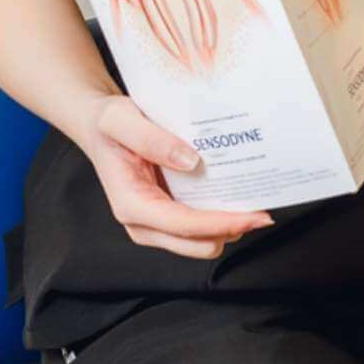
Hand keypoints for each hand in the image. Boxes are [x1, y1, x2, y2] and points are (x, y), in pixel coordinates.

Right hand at [77, 95, 271, 257]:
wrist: (100, 126)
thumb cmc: (107, 124)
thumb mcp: (120, 120)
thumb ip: (151, 139)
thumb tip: (190, 161)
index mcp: (131, 204)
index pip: (182, 225)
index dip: (220, 224)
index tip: (253, 217)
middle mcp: (143, 221)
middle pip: (197, 244)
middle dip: (231, 230)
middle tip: (263, 211)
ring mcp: (157, 221)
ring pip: (203, 241)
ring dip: (228, 225)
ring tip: (253, 200)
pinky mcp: (169, 213)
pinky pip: (202, 226)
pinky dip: (222, 217)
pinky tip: (237, 195)